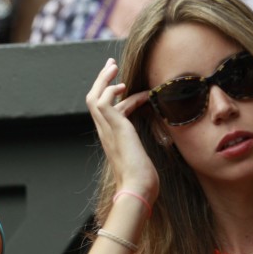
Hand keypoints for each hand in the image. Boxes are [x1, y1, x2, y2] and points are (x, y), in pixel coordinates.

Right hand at [86, 59, 159, 202]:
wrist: (137, 189)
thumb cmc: (142, 181)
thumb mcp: (144, 161)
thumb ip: (144, 151)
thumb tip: (158, 150)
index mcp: (111, 138)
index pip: (106, 111)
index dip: (112, 96)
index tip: (121, 84)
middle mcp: (105, 132)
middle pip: (94, 100)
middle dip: (101, 81)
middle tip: (111, 65)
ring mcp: (107, 130)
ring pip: (94, 98)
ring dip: (103, 80)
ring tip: (113, 67)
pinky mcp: (114, 127)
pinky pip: (103, 102)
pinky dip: (109, 89)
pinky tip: (122, 85)